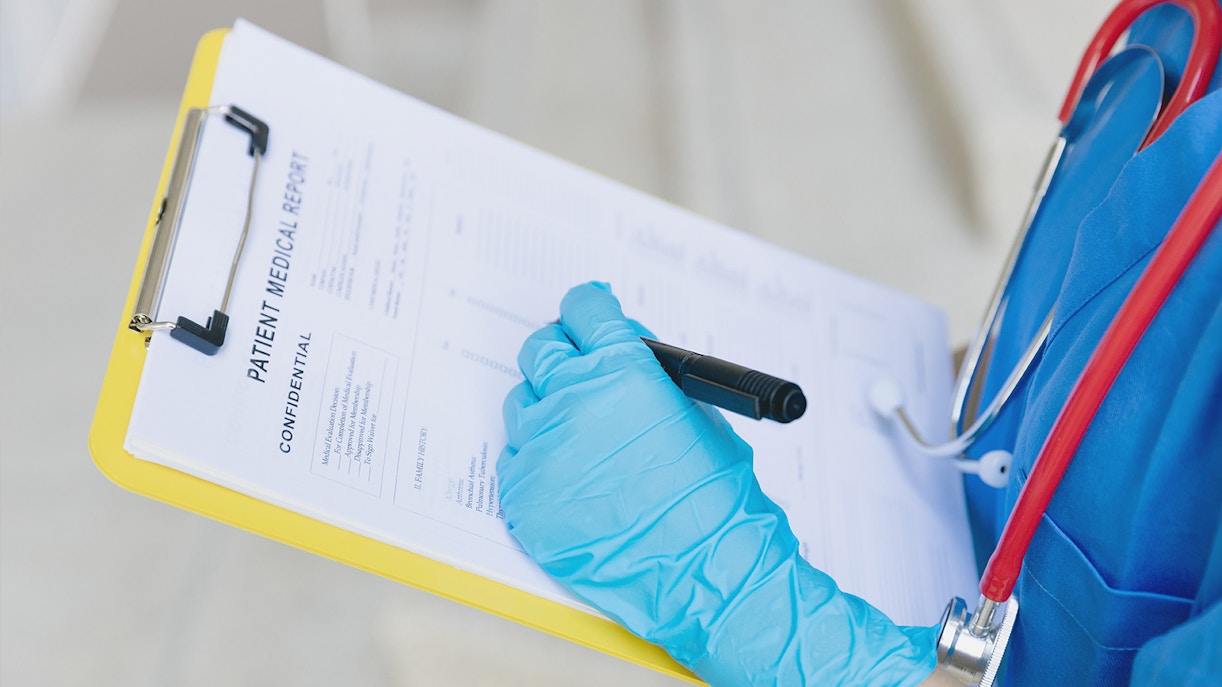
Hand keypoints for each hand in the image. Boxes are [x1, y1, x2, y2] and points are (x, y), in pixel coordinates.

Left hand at [498, 282, 937, 685]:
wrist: (702, 570)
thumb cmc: (712, 495)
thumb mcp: (695, 410)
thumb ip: (647, 372)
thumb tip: (622, 349)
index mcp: (623, 368)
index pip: (584, 310)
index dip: (587, 313)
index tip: (585, 318)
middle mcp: (573, 399)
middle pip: (542, 349)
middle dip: (559, 354)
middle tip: (573, 372)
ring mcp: (542, 448)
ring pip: (523, 405)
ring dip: (547, 413)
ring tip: (581, 443)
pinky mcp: (522, 493)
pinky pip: (515, 461)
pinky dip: (538, 465)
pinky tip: (572, 483)